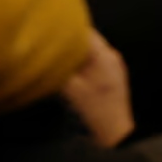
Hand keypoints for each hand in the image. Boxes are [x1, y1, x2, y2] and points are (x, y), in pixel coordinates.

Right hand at [62, 31, 133, 147]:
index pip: (85, 32)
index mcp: (105, 56)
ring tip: (61, 55)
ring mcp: (115, 65)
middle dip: (71, 41)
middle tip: (54, 42)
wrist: (115, 132)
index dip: (68, 29)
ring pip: (92, 50)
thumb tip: (47, 55)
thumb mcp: (72, 89)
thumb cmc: (95, 111)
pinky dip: (84, 61)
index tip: (53, 30)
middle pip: (89, 39)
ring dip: (77, 52)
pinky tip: (73, 69)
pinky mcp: (114, 75)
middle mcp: (112, 56)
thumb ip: (59, 68)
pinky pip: (96, 60)